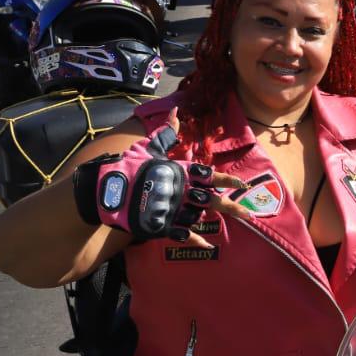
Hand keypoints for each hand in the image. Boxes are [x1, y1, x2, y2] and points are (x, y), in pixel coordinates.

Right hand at [72, 108, 249, 246]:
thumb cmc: (129, 166)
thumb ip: (167, 132)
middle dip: (232, 208)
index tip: (242, 184)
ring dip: (207, 219)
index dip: (227, 179)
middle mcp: (182, 191)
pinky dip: (196, 242)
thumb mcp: (149, 147)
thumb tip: (176, 110)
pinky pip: (184, 235)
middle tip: (249, 215)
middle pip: (212, 201)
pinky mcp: (162, 225)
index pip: (210, 175)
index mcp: (181, 171)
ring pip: (198, 217)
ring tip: (219, 222)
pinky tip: (208, 246)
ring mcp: (173, 209)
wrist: (106, 189)